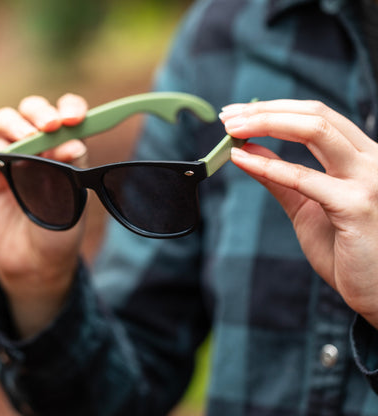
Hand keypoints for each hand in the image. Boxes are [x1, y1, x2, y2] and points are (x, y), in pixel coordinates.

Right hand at [0, 94, 87, 337]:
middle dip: (42, 112)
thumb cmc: (61, 228)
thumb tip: (73, 142)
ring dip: (19, 123)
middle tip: (52, 125)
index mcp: (66, 150)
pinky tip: (14, 159)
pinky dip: (4, 147)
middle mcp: (40, 148)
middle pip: (36, 112)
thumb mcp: (75, 197)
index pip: (69, 117)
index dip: (72, 109)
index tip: (76, 119)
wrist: (36, 261)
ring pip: (9, 121)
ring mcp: (14, 157)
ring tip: (31, 140)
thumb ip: (72, 167)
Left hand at [220, 99, 377, 328]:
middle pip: (314, 114)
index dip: (274, 109)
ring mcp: (368, 180)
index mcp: (360, 156)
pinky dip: (269, 166)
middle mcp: (370, 159)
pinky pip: (304, 179)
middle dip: (265, 110)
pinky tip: (241, 160)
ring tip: (232, 129)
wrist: (375, 290)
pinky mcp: (357, 205)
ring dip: (266, 124)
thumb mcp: (305, 205)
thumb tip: (248, 149)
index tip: (238, 114)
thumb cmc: (344, 248)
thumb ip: (279, 176)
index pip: (315, 115)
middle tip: (228, 116)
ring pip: (315, 130)